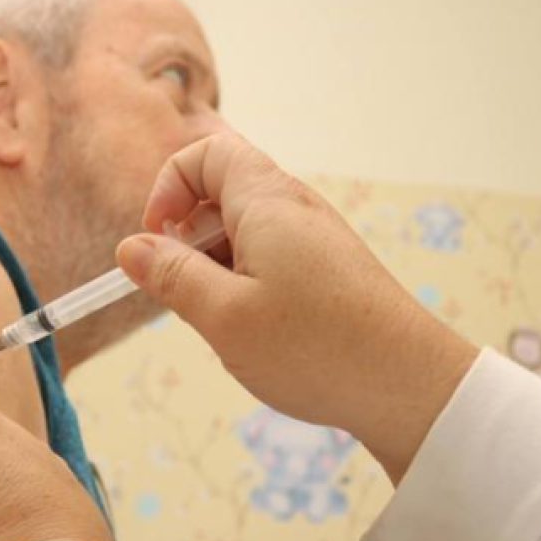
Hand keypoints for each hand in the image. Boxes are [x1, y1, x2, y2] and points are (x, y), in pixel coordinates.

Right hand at [116, 133, 477, 483]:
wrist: (409, 387)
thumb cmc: (316, 348)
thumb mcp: (223, 316)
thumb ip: (172, 276)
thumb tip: (131, 248)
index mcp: (267, 200)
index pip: (206, 152)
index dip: (168, 187)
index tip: (157, 240)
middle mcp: (295, 208)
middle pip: (222, 194)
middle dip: (188, 239)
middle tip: (187, 294)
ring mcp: (316, 240)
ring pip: (243, 234)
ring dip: (216, 270)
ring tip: (226, 323)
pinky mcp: (330, 272)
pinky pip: (270, 260)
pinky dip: (246, 286)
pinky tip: (257, 334)